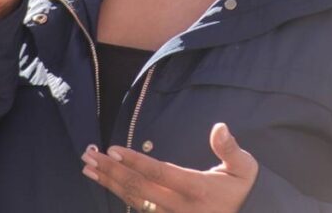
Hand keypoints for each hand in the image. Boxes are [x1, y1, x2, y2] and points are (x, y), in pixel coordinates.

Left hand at [81, 123, 257, 212]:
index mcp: (196, 189)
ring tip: (88, 167)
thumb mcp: (244, 169)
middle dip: (110, 170)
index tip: (112, 149)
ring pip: (133, 199)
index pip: (159, 173)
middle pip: (138, 187)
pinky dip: (119, 194)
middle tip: (88, 155)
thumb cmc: (240, 191)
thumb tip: (219, 127)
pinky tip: (105, 182)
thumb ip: (230, 149)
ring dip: (108, 182)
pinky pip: (137, 207)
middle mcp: (178, 206)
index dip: (135, 162)